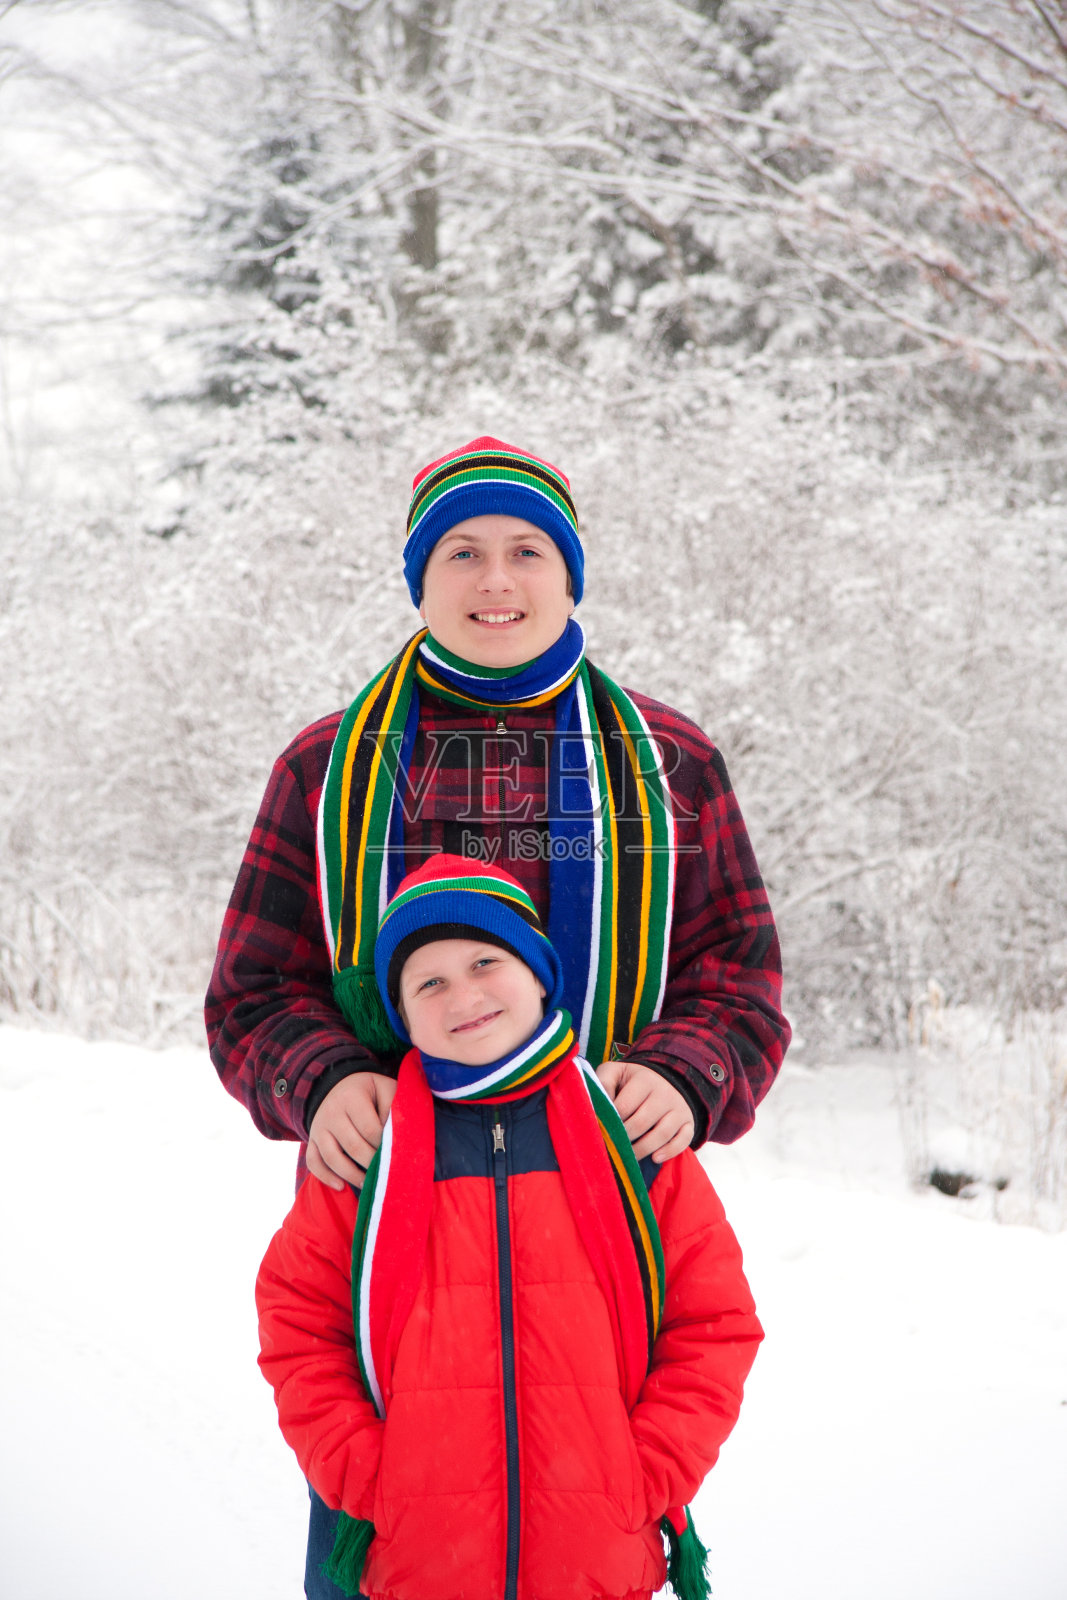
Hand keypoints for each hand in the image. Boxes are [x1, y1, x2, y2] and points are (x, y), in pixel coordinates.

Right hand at [306, 1072, 396, 1190]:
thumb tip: (395, 1137)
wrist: (339, 1085)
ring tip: (367, 1184)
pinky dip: (325, 1176)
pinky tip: (341, 1186)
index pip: (370, 1129)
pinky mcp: (311, 1140)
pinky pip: (313, 1161)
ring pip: (331, 1157)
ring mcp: (318, 1127)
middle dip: (371, 1163)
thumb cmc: (369, 1091)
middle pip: (353, 1146)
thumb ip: (393, 1107)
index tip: (394, 1153)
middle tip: (385, 1173)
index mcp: (352, 1098)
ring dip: (351, 1175)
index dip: (383, 1145)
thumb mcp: (384, 1088)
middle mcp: (331, 1112)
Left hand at [594, 1060, 693, 1162]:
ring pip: (662, 1134)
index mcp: (644, 1080)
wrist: (664, 1080)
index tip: (602, 1131)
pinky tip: (655, 1158)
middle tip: (612, 1147)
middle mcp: (664, 1093)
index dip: (612, 1122)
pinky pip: (683, 1140)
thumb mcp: (615, 1073)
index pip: (624, 1107)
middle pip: (641, 1123)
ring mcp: (679, 1108)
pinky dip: (670, 1151)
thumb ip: (603, 1083)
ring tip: (628, 1158)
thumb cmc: (631, 1082)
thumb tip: (596, 1105)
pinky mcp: (689, 1123)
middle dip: (624, 1139)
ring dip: (642, 1150)